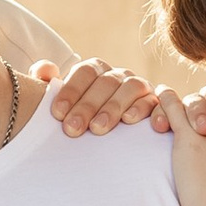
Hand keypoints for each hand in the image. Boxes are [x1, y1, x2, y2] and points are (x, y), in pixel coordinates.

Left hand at [34, 56, 168, 134]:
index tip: (57, 113)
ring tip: (99, 128)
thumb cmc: (82, 118)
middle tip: (72, 129)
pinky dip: (154, 111)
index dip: (71, 91)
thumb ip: (50, 83)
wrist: (112, 134)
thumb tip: (44, 71)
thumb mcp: (64, 102)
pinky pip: (160, 104)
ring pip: (132, 89)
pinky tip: (141, 124)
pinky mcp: (158, 105)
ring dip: (115, 107)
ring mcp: (141, 88)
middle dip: (88, 106)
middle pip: (106, 83)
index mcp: (96, 71)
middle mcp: (119, 76)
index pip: (84, 72)